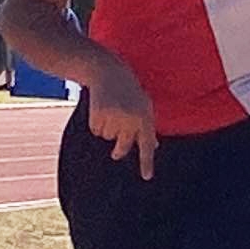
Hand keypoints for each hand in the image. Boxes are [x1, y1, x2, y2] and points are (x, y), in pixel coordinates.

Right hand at [85, 64, 159, 179]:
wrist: (109, 71)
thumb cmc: (129, 90)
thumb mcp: (143, 105)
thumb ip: (147, 126)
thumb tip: (154, 146)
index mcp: (145, 117)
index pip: (147, 145)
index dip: (147, 162)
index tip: (147, 177)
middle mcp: (131, 119)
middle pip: (122, 147)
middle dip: (119, 150)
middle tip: (116, 151)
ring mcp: (115, 116)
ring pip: (107, 137)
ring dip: (107, 128)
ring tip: (111, 109)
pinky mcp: (99, 114)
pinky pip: (96, 131)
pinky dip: (96, 123)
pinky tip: (101, 108)